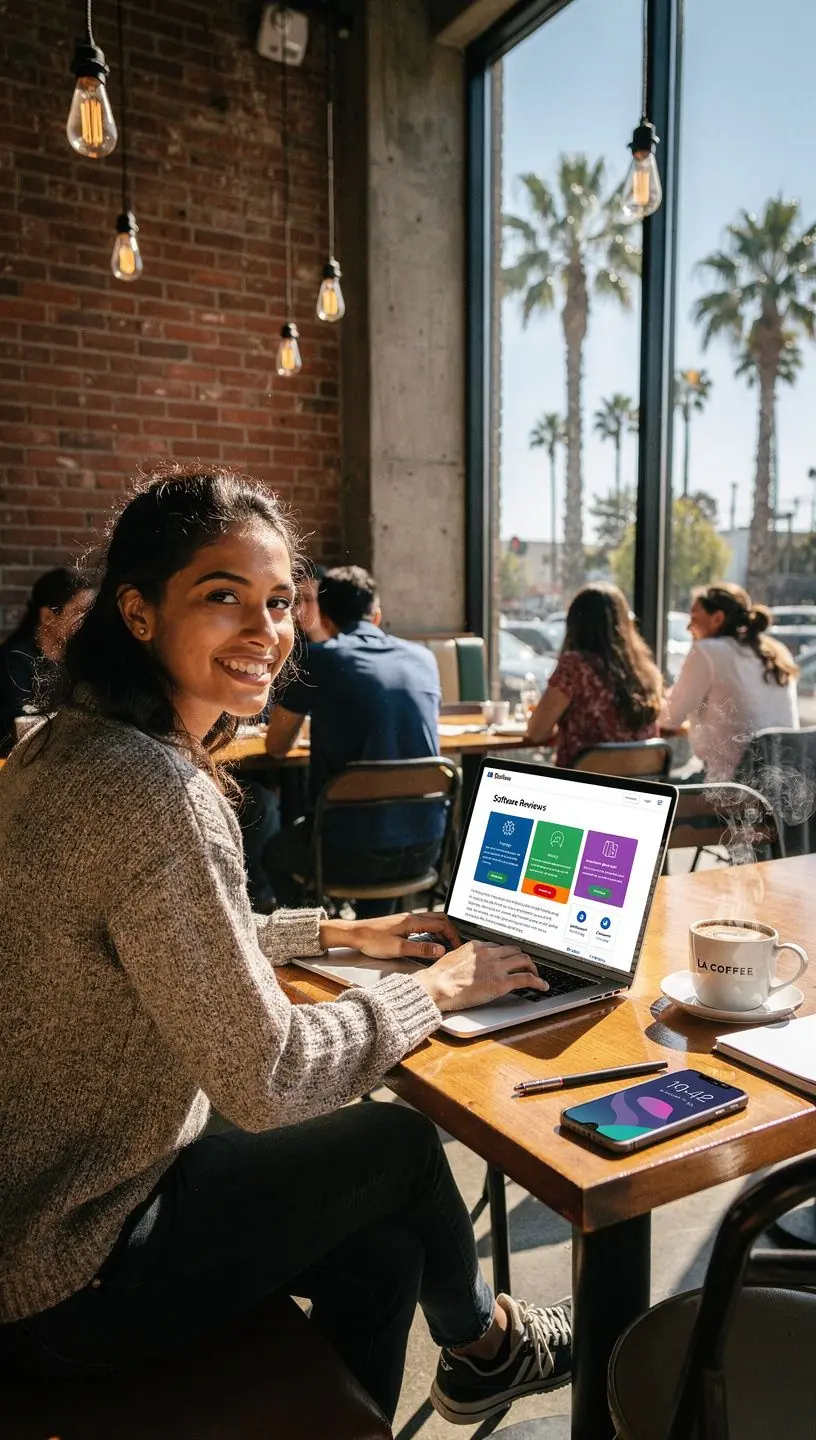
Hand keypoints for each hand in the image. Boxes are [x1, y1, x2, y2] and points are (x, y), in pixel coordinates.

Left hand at [318, 911, 460, 961]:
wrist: (355, 934)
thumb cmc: (373, 941)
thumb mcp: (399, 949)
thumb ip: (421, 950)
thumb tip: (440, 950)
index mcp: (413, 922)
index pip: (441, 925)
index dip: (452, 935)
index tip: (457, 946)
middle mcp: (412, 917)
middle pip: (439, 919)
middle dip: (450, 931)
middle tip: (455, 945)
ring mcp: (407, 919)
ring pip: (431, 920)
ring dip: (441, 930)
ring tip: (445, 944)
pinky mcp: (402, 923)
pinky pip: (423, 923)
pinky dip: (432, 931)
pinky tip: (430, 940)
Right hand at [413, 940, 547, 1012]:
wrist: (437, 986)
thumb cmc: (440, 976)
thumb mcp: (454, 957)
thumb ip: (467, 958)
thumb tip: (470, 964)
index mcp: (477, 946)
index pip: (499, 946)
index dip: (508, 953)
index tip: (511, 958)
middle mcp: (489, 953)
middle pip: (515, 950)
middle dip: (523, 957)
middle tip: (527, 965)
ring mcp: (496, 967)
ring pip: (524, 961)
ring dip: (533, 967)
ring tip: (536, 974)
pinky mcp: (501, 982)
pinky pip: (526, 978)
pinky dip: (537, 981)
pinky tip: (542, 985)